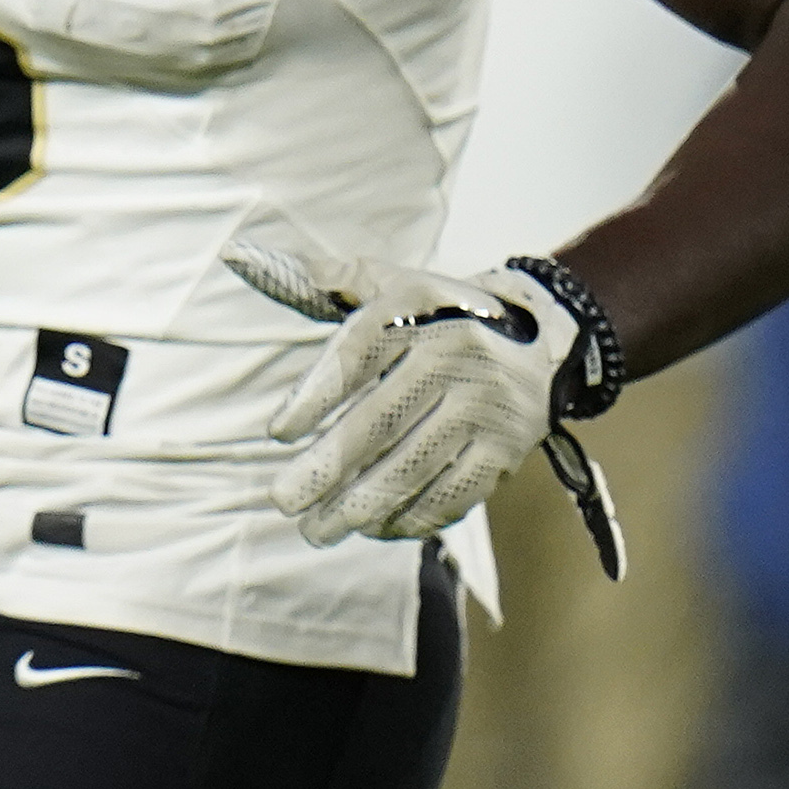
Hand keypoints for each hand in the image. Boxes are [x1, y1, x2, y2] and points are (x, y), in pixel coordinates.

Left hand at [223, 243, 600, 555]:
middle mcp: (454, 358)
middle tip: (283, 500)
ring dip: (362, 505)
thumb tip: (244, 257)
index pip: (356, 358)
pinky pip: (457, 491)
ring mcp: (486, 407)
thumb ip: (330, 278)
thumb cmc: (441, 312)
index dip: (315, 398)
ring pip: (415, 465)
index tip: (278, 434)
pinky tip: (375, 529)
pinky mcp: (508, 448)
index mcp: (417, 312)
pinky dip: (413, 516)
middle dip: (327, 468)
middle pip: (380, 422)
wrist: (543, 334)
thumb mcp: (394, 281)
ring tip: (318, 530)